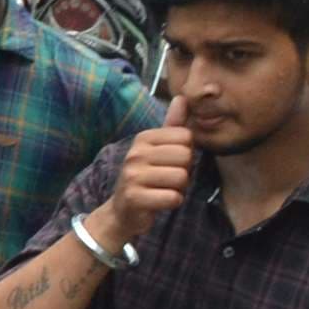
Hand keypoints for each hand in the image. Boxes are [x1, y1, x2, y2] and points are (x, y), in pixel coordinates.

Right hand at [87, 112, 196, 253]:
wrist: (122, 211)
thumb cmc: (146, 177)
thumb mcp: (157, 148)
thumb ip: (172, 125)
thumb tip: (182, 97)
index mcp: (143, 138)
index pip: (186, 137)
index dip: (186, 154)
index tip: (169, 163)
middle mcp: (135, 154)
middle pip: (186, 157)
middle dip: (184, 172)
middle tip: (166, 179)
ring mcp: (132, 175)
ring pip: (181, 177)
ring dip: (179, 188)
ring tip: (162, 190)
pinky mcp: (135, 197)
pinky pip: (173, 197)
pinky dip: (172, 202)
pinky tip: (159, 202)